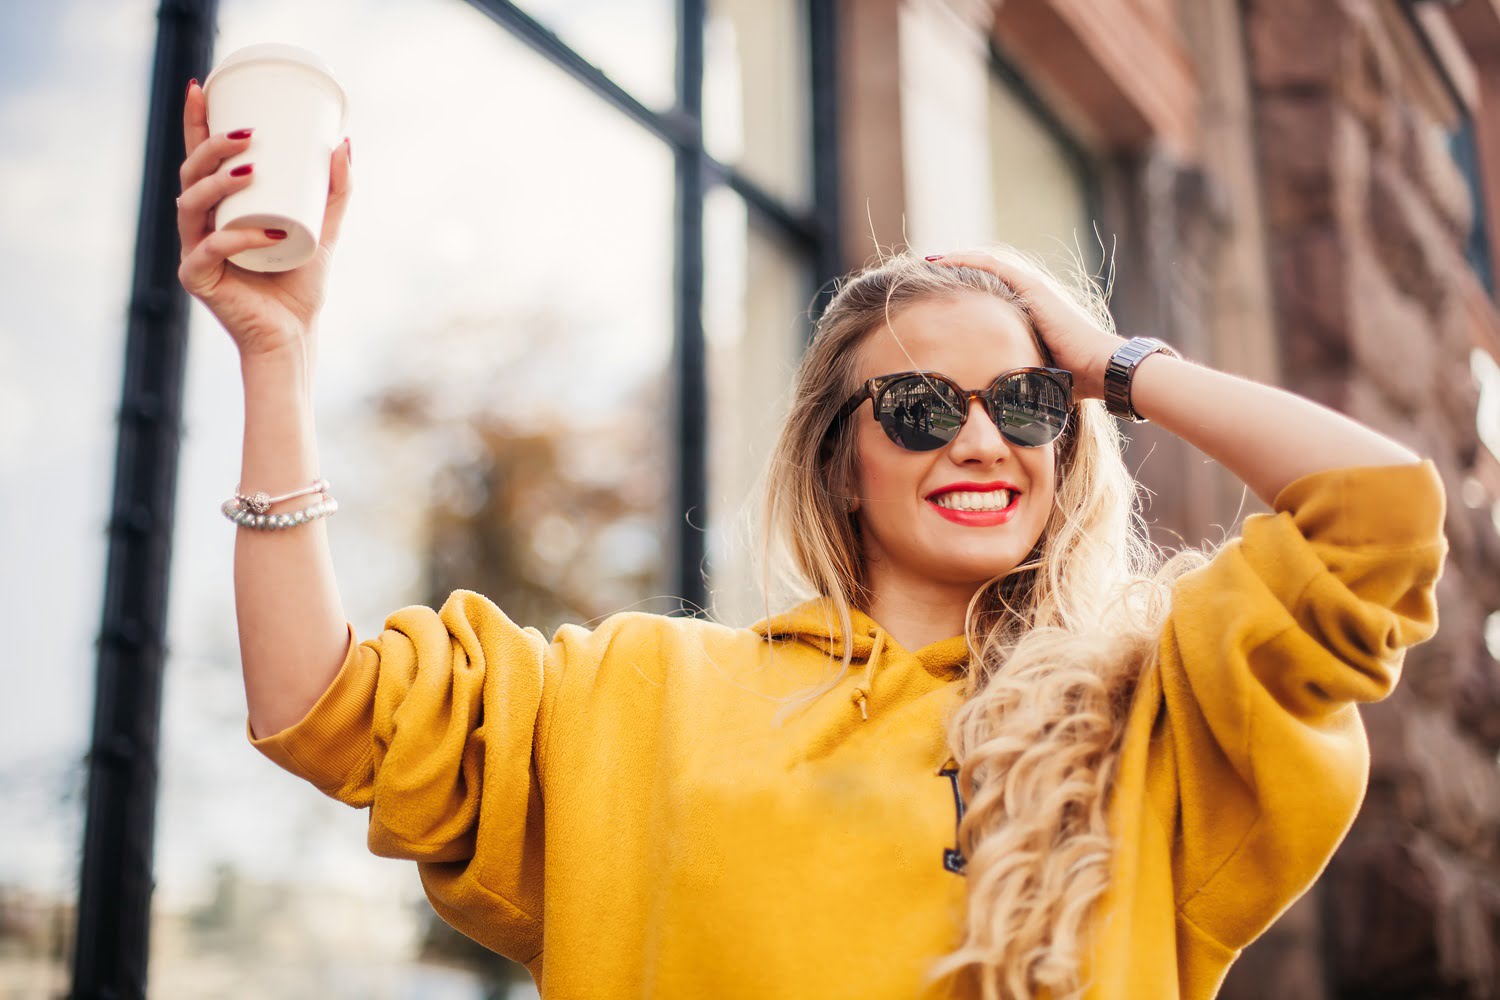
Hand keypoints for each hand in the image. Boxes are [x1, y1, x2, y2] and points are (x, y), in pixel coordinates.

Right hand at [176, 78, 353, 360]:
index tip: (202, 86)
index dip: (196, 122)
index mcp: (219, 209)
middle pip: (190, 174)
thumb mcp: (324, 228)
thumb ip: (334, 190)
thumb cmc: (301, 285)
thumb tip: (343, 142)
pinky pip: (210, 251)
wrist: (294, 336)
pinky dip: (238, 239)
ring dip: (217, 183)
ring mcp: (194, 251)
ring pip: (190, 205)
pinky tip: (266, 233)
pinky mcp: (197, 279)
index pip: (199, 157)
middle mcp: (200, 226)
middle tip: (247, 135)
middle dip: (211, 148)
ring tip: (250, 170)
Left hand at [925, 250, 1124, 399]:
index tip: (926, 301)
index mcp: (1023, 316)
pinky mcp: (1032, 287)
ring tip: (921, 264)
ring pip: (982, 266)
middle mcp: (1026, 297)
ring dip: (952, 263)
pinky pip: (991, 266)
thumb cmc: (1070, 382)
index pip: (983, 297)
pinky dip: (964, 260)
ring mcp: (1030, 289)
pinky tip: (939, 261)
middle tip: (916, 278)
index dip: (955, 295)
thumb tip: (983, 407)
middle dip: (948, 276)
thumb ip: (1007, 381)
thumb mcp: (1025, 378)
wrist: (1099, 370)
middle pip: (979, 278)